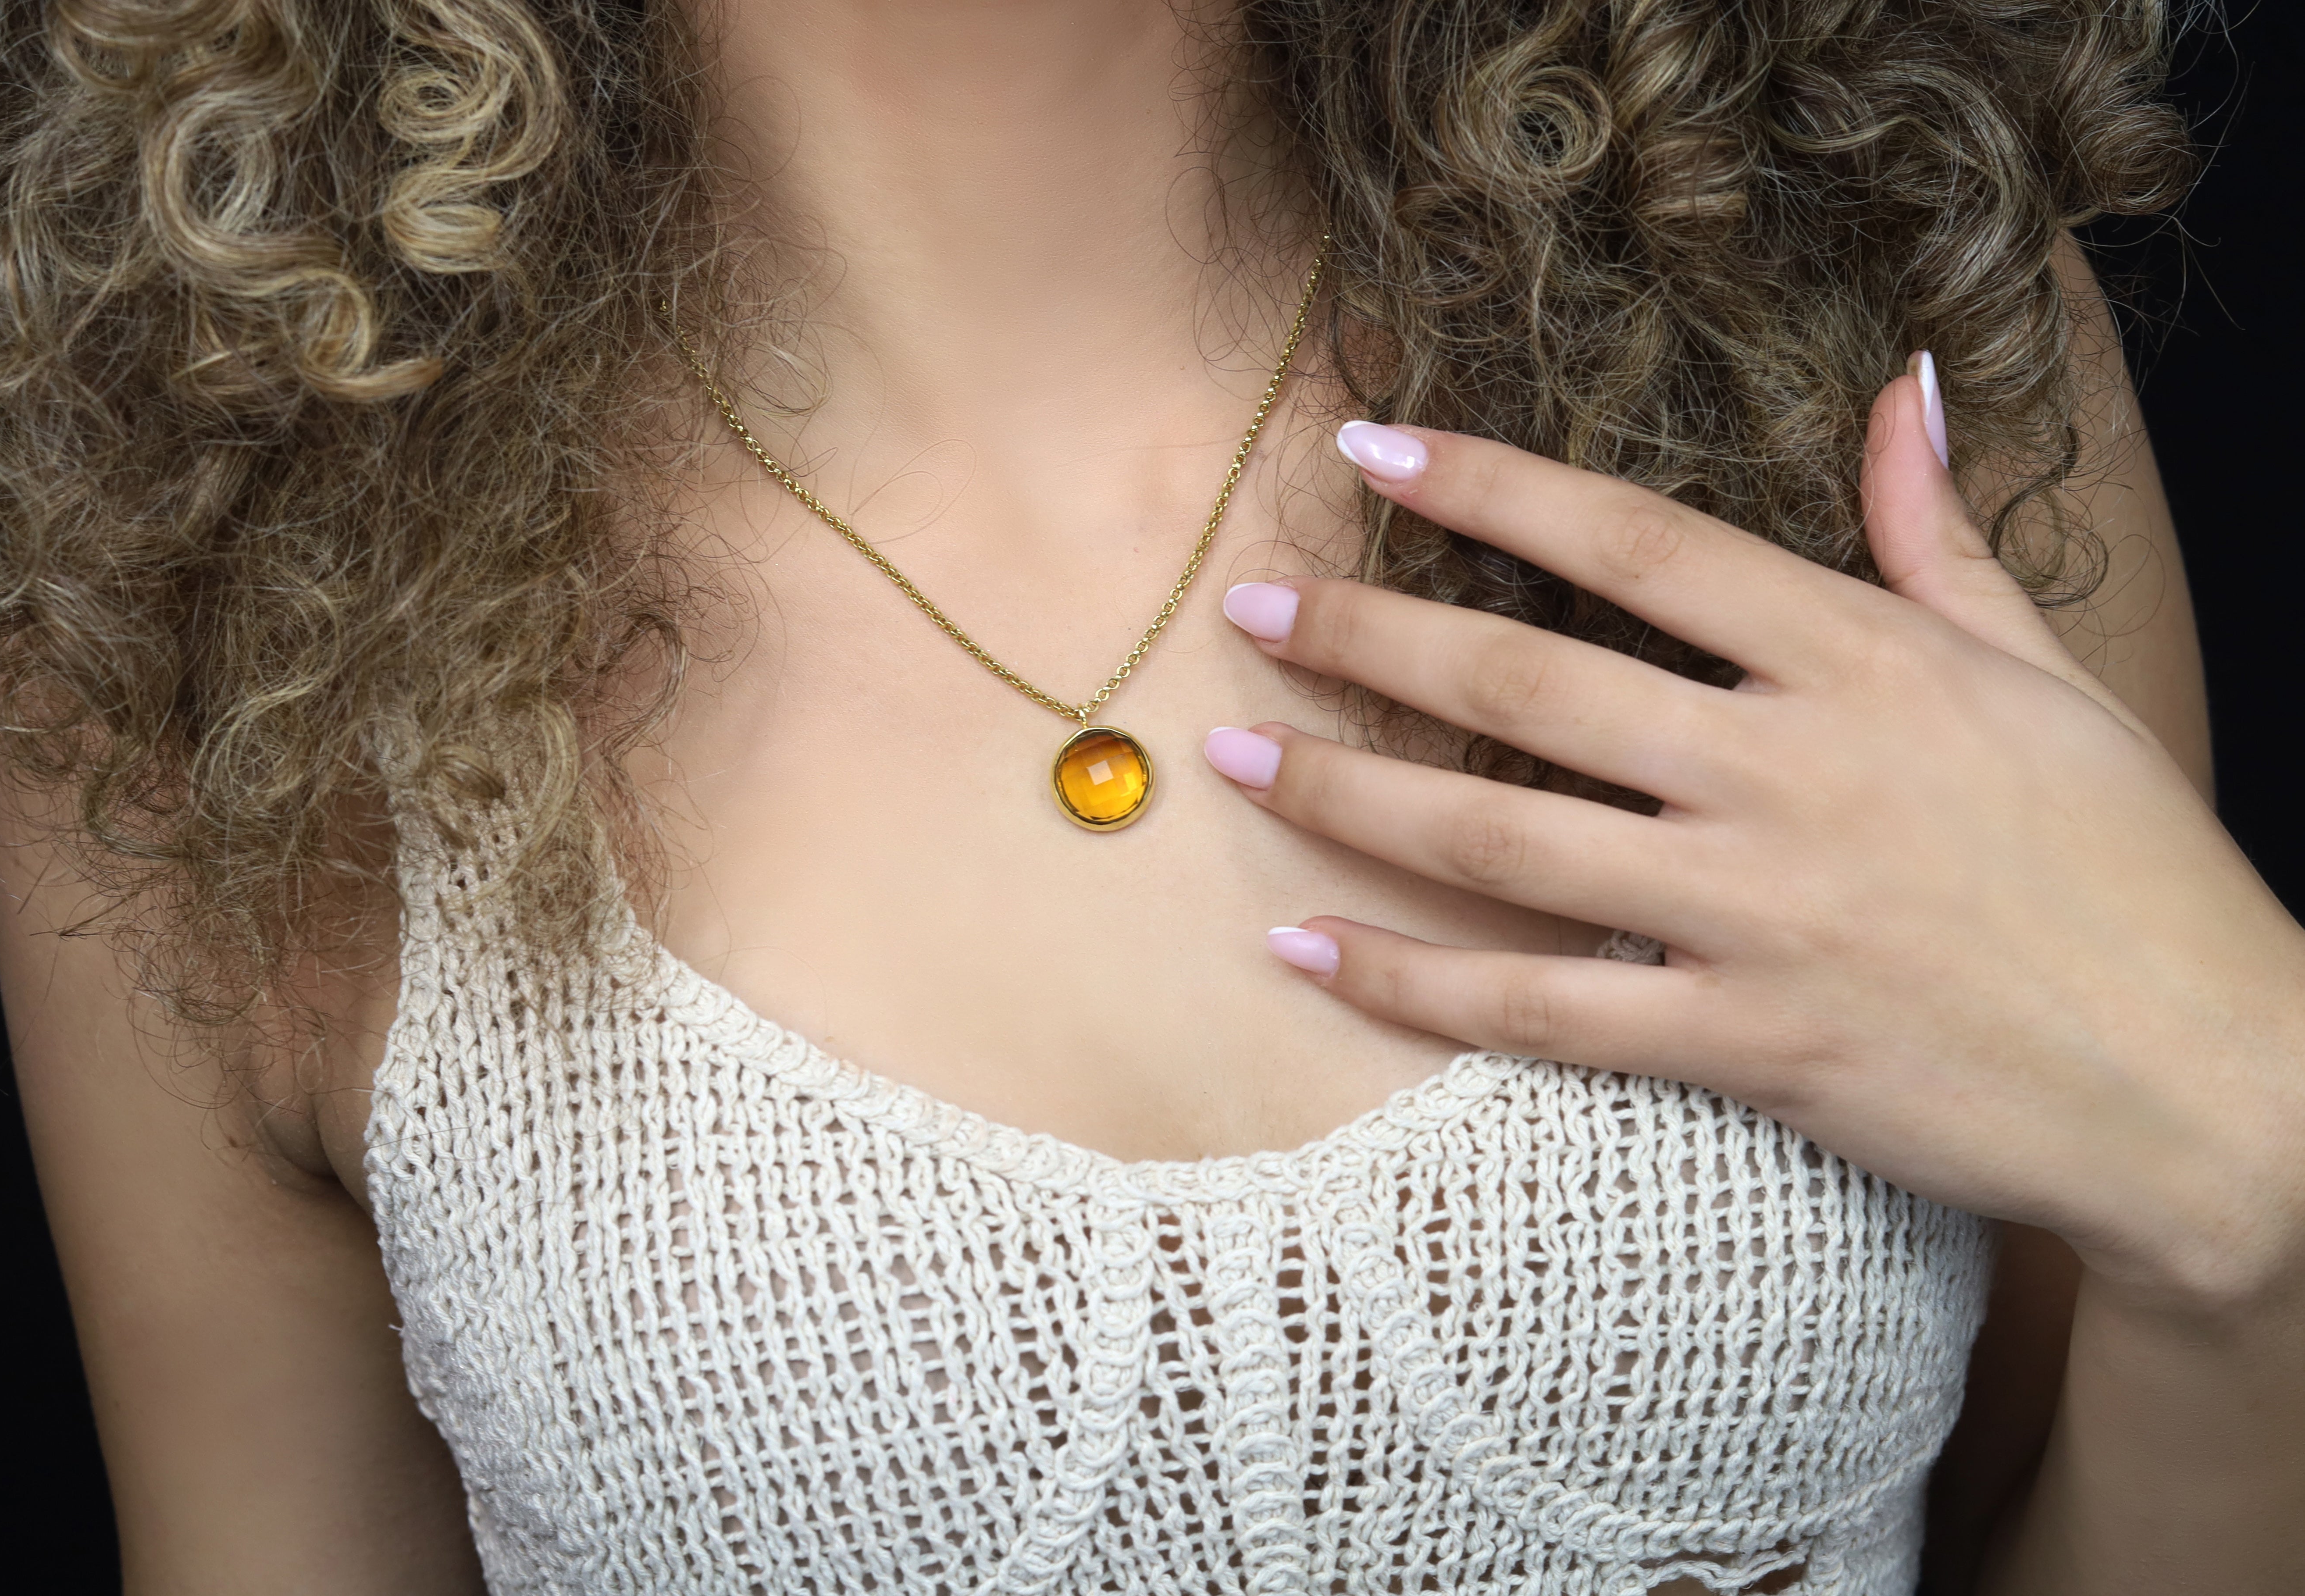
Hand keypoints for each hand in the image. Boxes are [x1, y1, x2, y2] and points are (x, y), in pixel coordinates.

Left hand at [1205, 364, 2304, 1314]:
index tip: (1368, 451)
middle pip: (1527, 685)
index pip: (1632, 544)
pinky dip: (1409, 981)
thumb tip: (1902, 391)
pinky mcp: (1745, 1042)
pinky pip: (1536, 1010)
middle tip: (1248, 610)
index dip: (1488, 490)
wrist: (2208, 1079)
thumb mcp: (2048, 672)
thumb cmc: (2128, 867)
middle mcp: (1787, 771)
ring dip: (1346, 794)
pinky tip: (1304, 950)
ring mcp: (1758, 912)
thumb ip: (1940, 536)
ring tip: (1233, 759)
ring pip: (1500, 841)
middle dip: (1367, 638)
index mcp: (1858, 662)